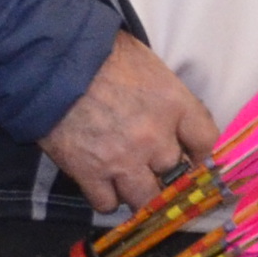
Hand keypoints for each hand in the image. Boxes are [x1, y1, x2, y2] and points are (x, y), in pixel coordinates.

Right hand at [42, 33, 216, 222]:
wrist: (51, 61)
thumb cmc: (100, 52)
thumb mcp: (148, 64)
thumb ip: (165, 95)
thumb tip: (171, 113)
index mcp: (174, 104)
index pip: (206, 141)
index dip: (200, 152)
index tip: (191, 155)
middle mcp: (155, 138)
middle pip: (177, 175)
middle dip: (167, 174)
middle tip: (156, 170)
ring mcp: (122, 159)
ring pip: (145, 199)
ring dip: (139, 193)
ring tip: (131, 184)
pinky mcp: (89, 173)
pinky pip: (107, 203)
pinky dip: (106, 198)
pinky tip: (102, 186)